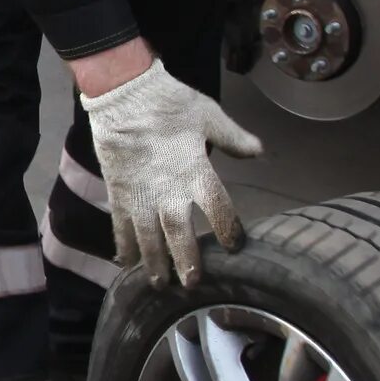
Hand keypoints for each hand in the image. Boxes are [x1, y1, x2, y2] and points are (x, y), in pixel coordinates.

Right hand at [80, 61, 264, 284]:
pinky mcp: (119, 194)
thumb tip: (260, 151)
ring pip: (149, 240)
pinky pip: (121, 227)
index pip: (219, 209)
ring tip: (160, 285)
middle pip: (180, 236)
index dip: (228, 230)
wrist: (124, 95)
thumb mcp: (208, 116)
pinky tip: (125, 263)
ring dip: (155, 264)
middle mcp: (169, 192)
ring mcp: (141, 197)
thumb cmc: (169, 103)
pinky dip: (123, 247)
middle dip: (187, 262)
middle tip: (192, 284)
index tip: (235, 246)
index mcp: (196, 172)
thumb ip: (234, 138)